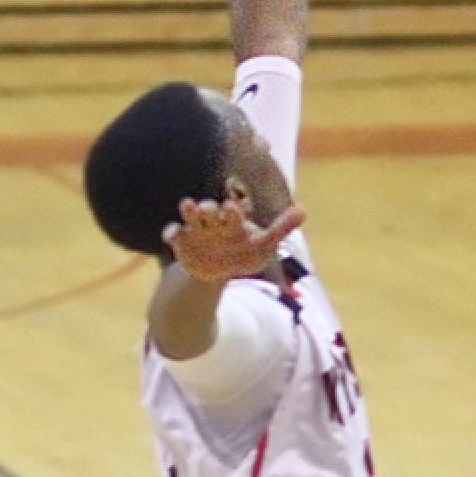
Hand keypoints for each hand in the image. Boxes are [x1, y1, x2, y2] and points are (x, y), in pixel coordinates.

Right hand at [162, 197, 305, 285]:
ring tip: (190, 206)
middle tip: (207, 208)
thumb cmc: (243, 252)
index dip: (234, 210)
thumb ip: (281, 228)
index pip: (234, 211)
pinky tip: (172, 234)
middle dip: (208, 208)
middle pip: (210, 209)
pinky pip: (173, 233)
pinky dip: (171, 232)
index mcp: (234, 219)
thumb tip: (304, 209)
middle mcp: (214, 219)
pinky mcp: (181, 241)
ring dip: (190, 210)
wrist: (217, 270)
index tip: (234, 207)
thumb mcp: (263, 244)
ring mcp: (196, 229)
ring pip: (191, 215)